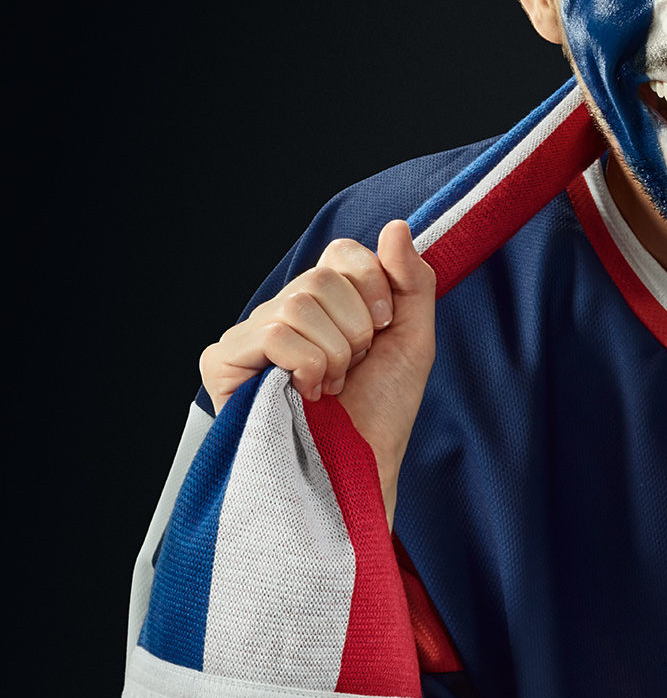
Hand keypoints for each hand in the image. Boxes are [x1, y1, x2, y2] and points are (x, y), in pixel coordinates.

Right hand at [201, 220, 436, 523]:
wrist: (359, 470)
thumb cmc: (381, 412)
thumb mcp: (412, 338)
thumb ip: (411, 280)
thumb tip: (395, 227)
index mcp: (325, 303)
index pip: (342, 253)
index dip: (373, 286)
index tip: (382, 329)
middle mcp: (283, 312)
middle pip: (322, 276)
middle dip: (356, 328)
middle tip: (352, 368)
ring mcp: (250, 336)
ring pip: (299, 302)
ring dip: (333, 353)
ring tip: (329, 387)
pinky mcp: (224, 363)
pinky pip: (272, 331)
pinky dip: (305, 363)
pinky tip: (306, 394)